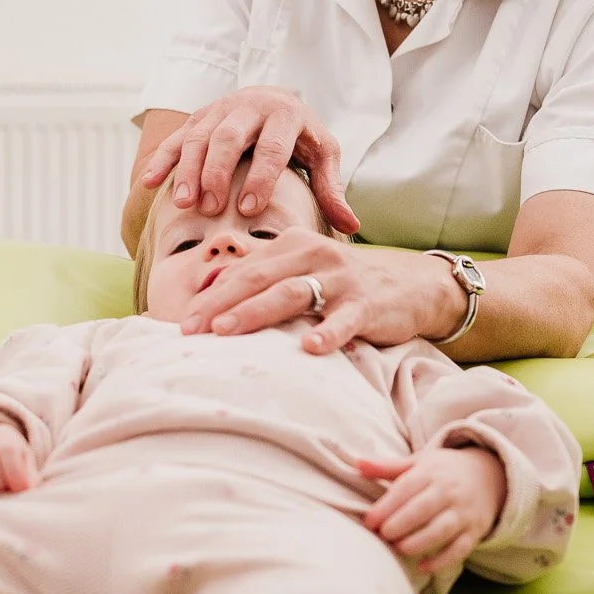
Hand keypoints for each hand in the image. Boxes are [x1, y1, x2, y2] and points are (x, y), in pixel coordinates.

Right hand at [139, 87, 359, 232]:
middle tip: (210, 208)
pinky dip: (162, 159)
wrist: (273, 100)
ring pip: (198, 136)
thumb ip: (331, 189)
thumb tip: (352, 225)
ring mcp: (220, 109)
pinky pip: (176, 136)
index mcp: (285, 115)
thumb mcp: (322, 157)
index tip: (248, 209)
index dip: (260, 177)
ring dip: (187, 170)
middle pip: (228, 137)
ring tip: (184, 204)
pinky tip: (149, 182)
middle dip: (217, 173)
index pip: (272, 146)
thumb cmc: (301, 138)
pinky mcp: (198, 117)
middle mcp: (250, 106)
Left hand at [180, 230, 464, 354]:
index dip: (209, 296)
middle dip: (219, 305)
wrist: (413, 285)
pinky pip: (344, 319)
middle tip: (189, 330)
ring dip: (256, 312)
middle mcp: (312, 254)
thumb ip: (264, 278)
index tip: (180, 323)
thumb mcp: (303, 271)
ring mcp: (340, 278)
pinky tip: (309, 348)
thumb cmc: (345, 285)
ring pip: (290, 293)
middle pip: (257, 278)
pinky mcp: (367, 303)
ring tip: (226, 332)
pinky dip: (327, 332)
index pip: (242, 270)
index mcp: (290, 245)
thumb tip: (210, 295)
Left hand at [357, 447, 504, 574]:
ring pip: (441, 530)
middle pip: (422, 509)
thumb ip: (387, 467)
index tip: (370, 521)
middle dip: (400, 524)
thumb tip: (356, 464)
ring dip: (418, 542)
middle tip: (382, 535)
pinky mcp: (474, 531)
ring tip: (398, 549)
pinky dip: (442, 560)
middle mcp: (449, 491)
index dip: (386, 506)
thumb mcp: (418, 462)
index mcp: (431, 472)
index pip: (406, 488)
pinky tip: (422, 567)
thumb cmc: (443, 470)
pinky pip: (459, 549)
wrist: (489, 474)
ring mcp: (463, 512)